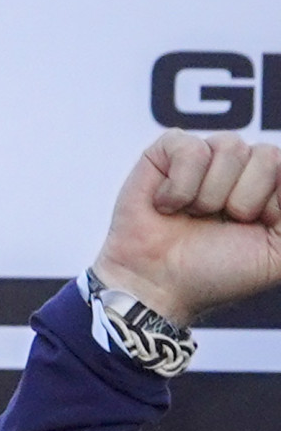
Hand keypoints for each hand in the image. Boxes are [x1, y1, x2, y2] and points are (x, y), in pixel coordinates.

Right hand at [94, 136, 280, 323]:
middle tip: (220, 223)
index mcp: (269, 188)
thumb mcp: (276, 255)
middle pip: (267, 156)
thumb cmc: (217, 271)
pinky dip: (180, 189)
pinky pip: (191, 150)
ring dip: (209, 197)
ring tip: (193, 214)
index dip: (272, 204)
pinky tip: (168, 205)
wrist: (160, 282)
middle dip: (243, 202)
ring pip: (231, 147)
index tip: (253, 229)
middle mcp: (240, 167)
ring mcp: (205, 155)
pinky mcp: (168, 149)